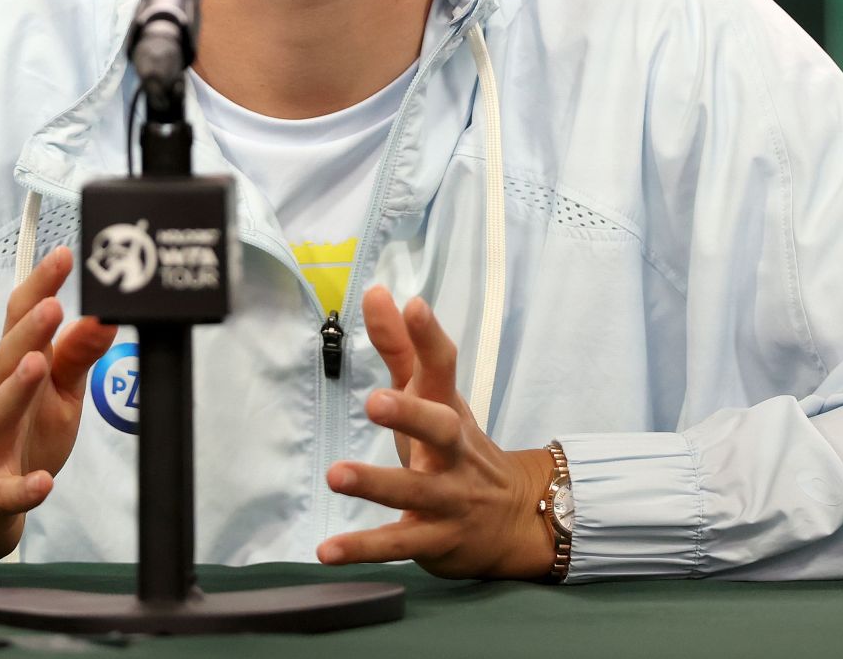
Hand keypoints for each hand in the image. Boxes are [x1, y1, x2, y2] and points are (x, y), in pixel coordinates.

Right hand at [0, 245, 116, 574]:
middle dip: (27, 332)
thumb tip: (105, 315)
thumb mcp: (53, 393)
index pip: (21, 322)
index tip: (65, 253)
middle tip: (53, 303)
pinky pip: (5, 493)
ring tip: (37, 365)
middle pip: (6, 360)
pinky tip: (42, 483)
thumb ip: (75, 355)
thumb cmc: (15, 438)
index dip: (41, 287)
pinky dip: (23, 489)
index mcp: (11, 372)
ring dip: (16, 390)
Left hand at [316, 285, 555, 579]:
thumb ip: (401, 348)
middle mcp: (455, 451)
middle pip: (441, 428)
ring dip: (376, 482)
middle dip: (411, 414)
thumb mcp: (433, 398)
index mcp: (450, 409)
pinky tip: (326, 551)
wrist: (515, 519)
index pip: (444, 367)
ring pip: (416, 490)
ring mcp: (449, 497)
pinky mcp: (435, 538)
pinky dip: (362, 548)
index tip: (411, 305)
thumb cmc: (456, 449)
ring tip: (336, 475)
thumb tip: (376, 292)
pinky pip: (398, 544)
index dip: (429, 337)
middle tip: (376, 402)